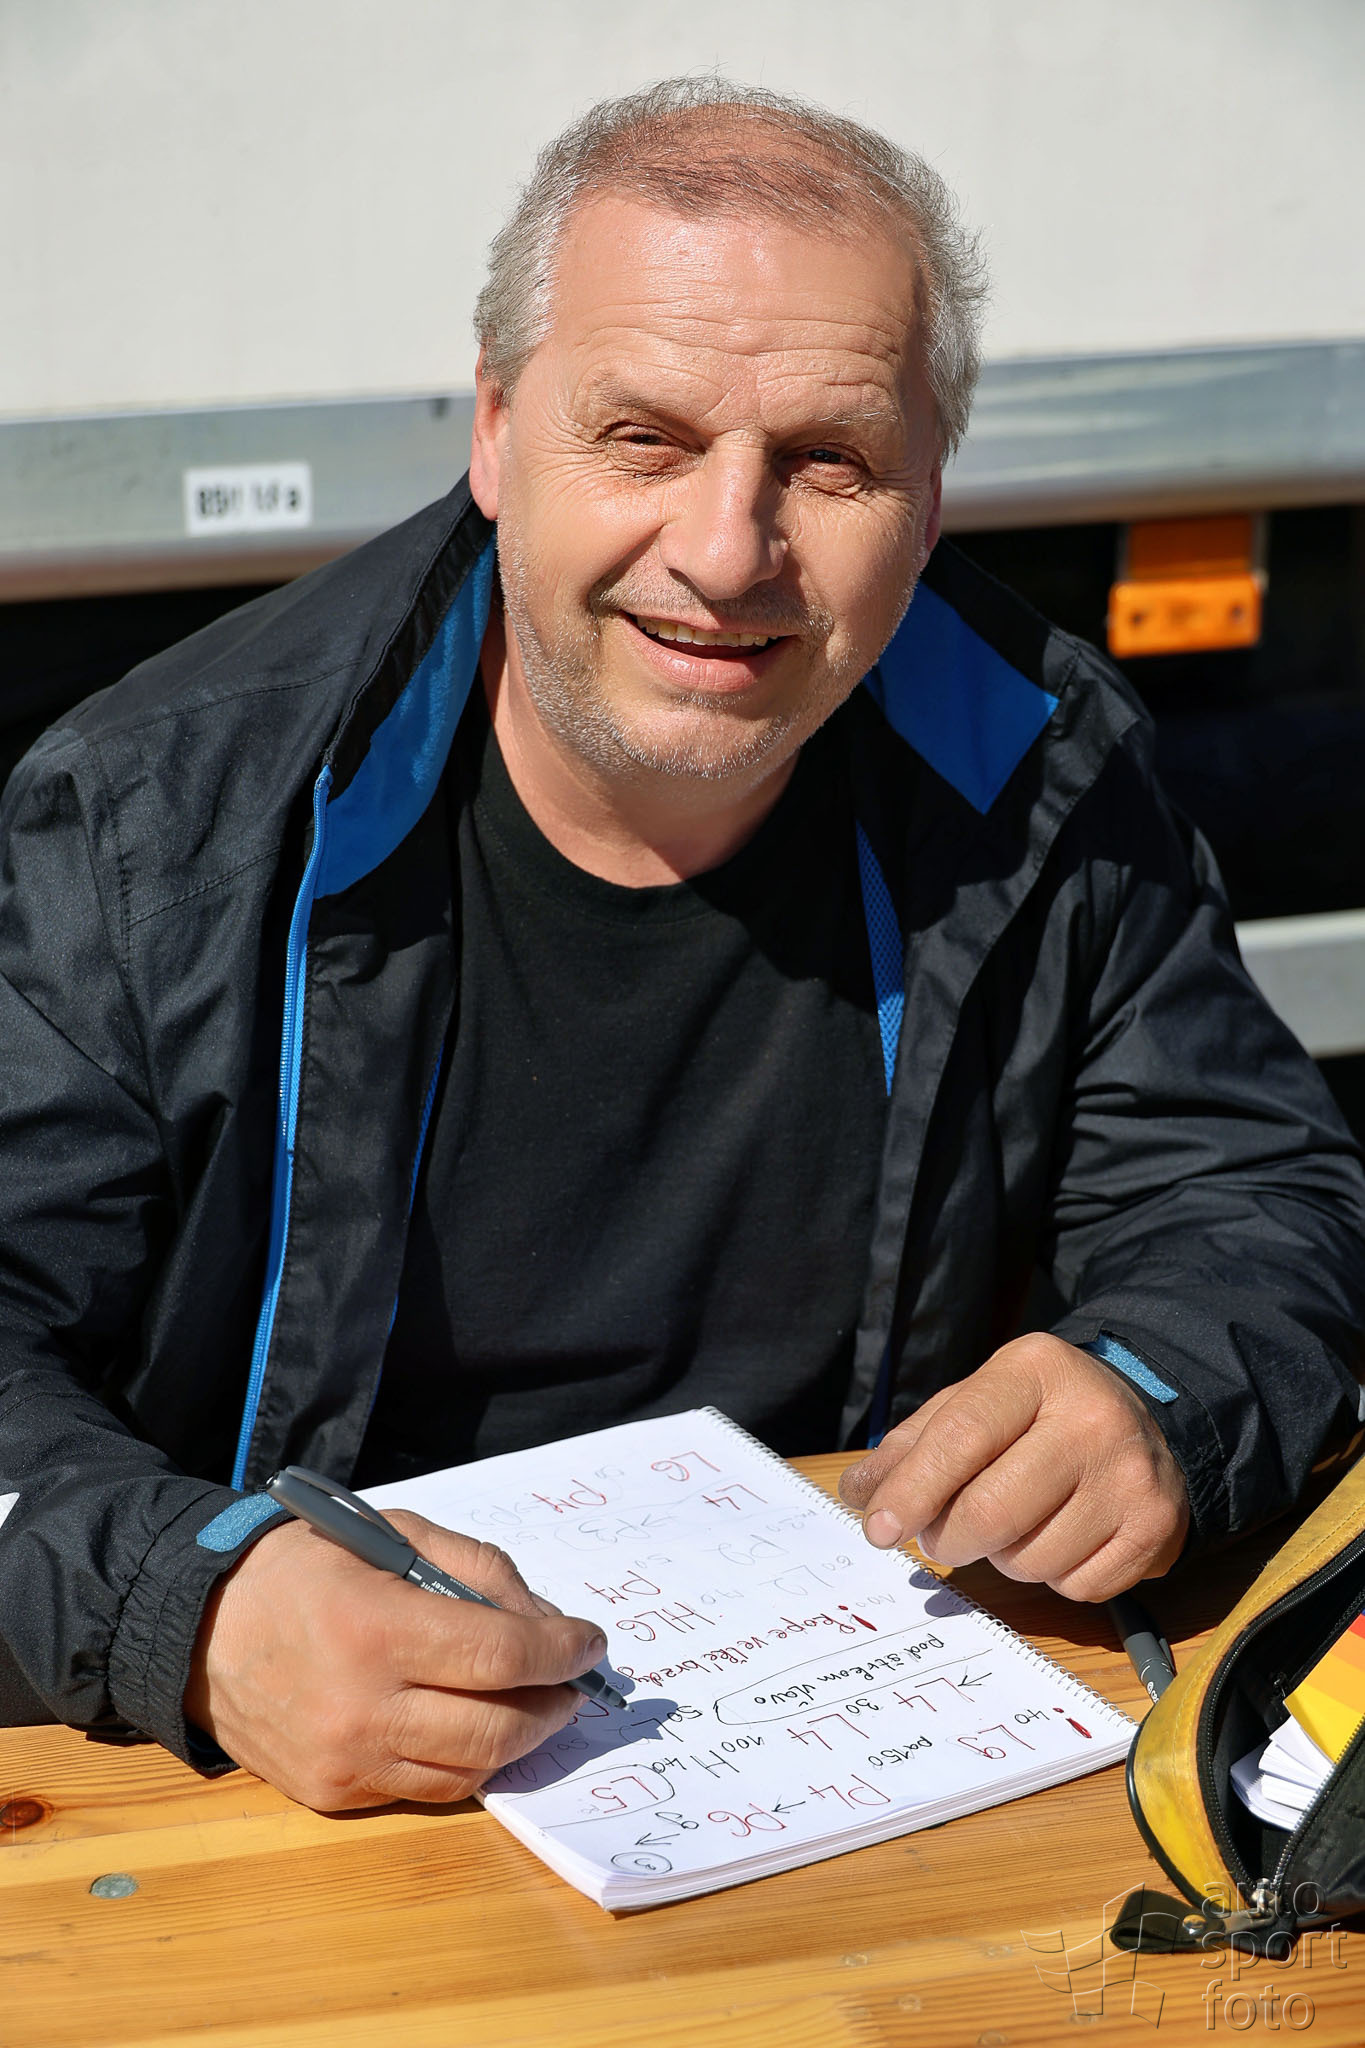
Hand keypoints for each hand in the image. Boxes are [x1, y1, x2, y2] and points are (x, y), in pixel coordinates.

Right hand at [185, 1509, 607, 1809]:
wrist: (201, 1627)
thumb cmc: (306, 1566)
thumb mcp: (393, 1534)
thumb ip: (477, 1572)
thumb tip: (548, 1626)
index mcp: (376, 1627)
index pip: (500, 1655)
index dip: (561, 1652)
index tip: (591, 1643)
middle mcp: (361, 1706)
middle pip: (496, 1728)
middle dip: (553, 1706)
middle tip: (572, 1684)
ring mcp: (344, 1760)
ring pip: (469, 1770)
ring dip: (519, 1740)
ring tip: (535, 1707)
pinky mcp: (331, 1795)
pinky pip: (426, 1790)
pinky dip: (465, 1762)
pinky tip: (475, 1728)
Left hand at [838, 1334, 1189, 1600]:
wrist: (1146, 1418)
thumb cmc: (1038, 1413)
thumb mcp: (974, 1401)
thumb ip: (913, 1445)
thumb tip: (858, 1495)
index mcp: (1035, 1370)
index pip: (961, 1438)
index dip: (912, 1491)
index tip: (879, 1528)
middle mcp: (1093, 1419)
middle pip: (990, 1512)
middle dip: (949, 1538)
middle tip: (941, 1534)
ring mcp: (1131, 1477)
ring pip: (1029, 1560)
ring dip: (1001, 1558)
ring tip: (1014, 1522)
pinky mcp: (1156, 1530)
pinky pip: (1074, 1588)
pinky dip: (1051, 1576)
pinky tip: (1060, 1535)